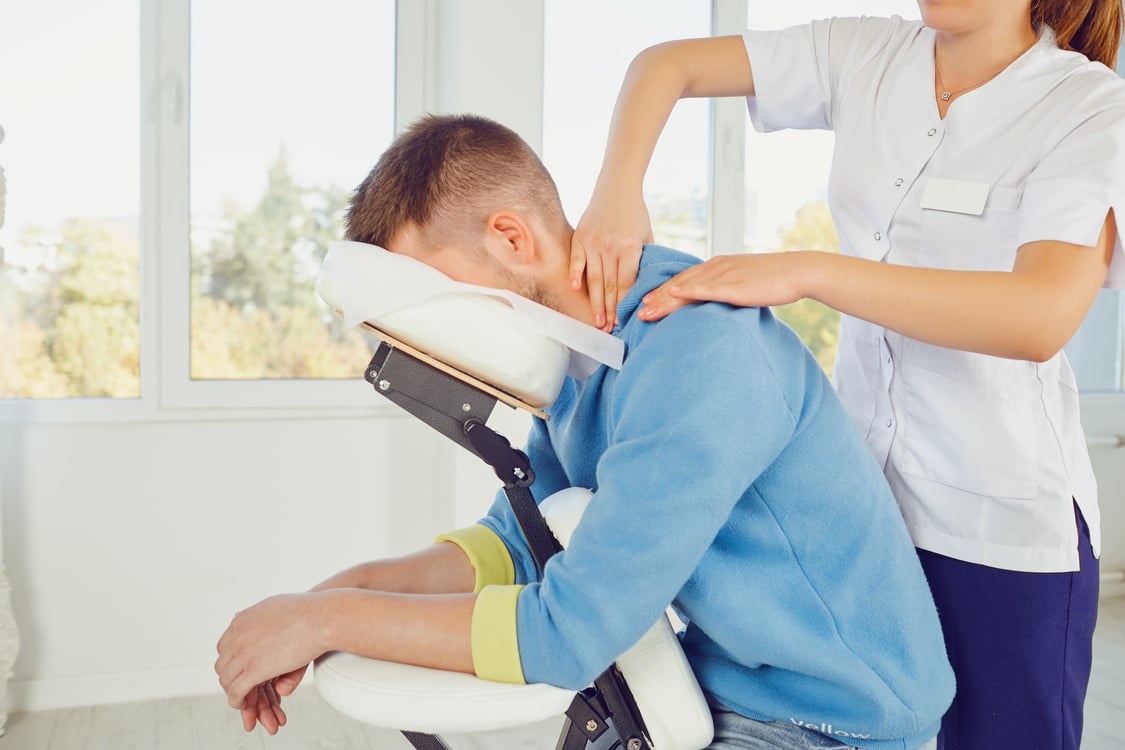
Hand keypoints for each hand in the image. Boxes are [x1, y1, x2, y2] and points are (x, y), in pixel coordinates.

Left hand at [215, 593, 327, 723]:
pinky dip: (238, 702)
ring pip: (227, 680)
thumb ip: (259, 615)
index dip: (233, 661)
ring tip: (245, 699)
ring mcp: (243, 652)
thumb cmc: (308, 611)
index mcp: (241, 620)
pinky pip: (236, 692)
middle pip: (223, 665)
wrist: (321, 617)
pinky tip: (245, 705)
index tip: (243, 670)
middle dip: (233, 678)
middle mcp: (237, 635)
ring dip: (234, 691)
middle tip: (245, 687)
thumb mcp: (276, 606)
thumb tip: (239, 615)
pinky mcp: (253, 669)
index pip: (225, 647)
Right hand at [571, 187, 651, 330]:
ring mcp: (593, 242)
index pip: (625, 284)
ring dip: (594, 302)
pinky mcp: (580, 237)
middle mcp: (610, 247)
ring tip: (596, 321)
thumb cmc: (636, 214)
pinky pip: (577, 261)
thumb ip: (645, 260)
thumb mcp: (647, 236)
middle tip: (607, 330)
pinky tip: (576, 290)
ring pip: (593, 279)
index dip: (622, 305)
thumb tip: (643, 287)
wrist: (617, 188)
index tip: (621, 321)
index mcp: (630, 248)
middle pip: (608, 286)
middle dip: (608, 310)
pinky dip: (576, 275)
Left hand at [638, 251, 813, 320]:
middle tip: (636, 311)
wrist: (797, 271)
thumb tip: (714, 306)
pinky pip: (709, 287)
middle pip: (679, 284)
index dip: (662, 292)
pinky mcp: (736, 284)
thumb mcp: (743, 284)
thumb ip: (726, 292)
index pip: (683, 281)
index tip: (644, 303)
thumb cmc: (773, 281)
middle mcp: (716, 268)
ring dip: (664, 298)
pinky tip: (675, 293)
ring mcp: (725, 275)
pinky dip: (690, 290)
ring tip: (646, 310)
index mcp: (717, 267)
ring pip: (688, 286)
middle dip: (655, 298)